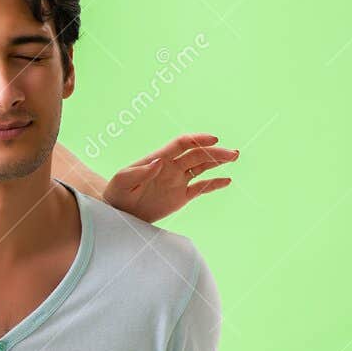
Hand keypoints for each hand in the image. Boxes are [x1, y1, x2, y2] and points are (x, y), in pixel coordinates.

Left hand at [103, 133, 237, 223]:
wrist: (118, 212)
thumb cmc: (116, 194)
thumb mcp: (122, 182)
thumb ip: (140, 172)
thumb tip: (159, 161)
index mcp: (158, 159)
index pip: (182, 144)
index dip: (198, 139)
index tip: (214, 139)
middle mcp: (171, 167)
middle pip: (197, 155)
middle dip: (215, 152)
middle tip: (233, 153)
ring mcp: (177, 181)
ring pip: (201, 167)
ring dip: (217, 162)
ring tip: (234, 157)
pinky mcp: (180, 196)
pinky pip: (200, 188)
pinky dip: (214, 184)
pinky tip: (227, 180)